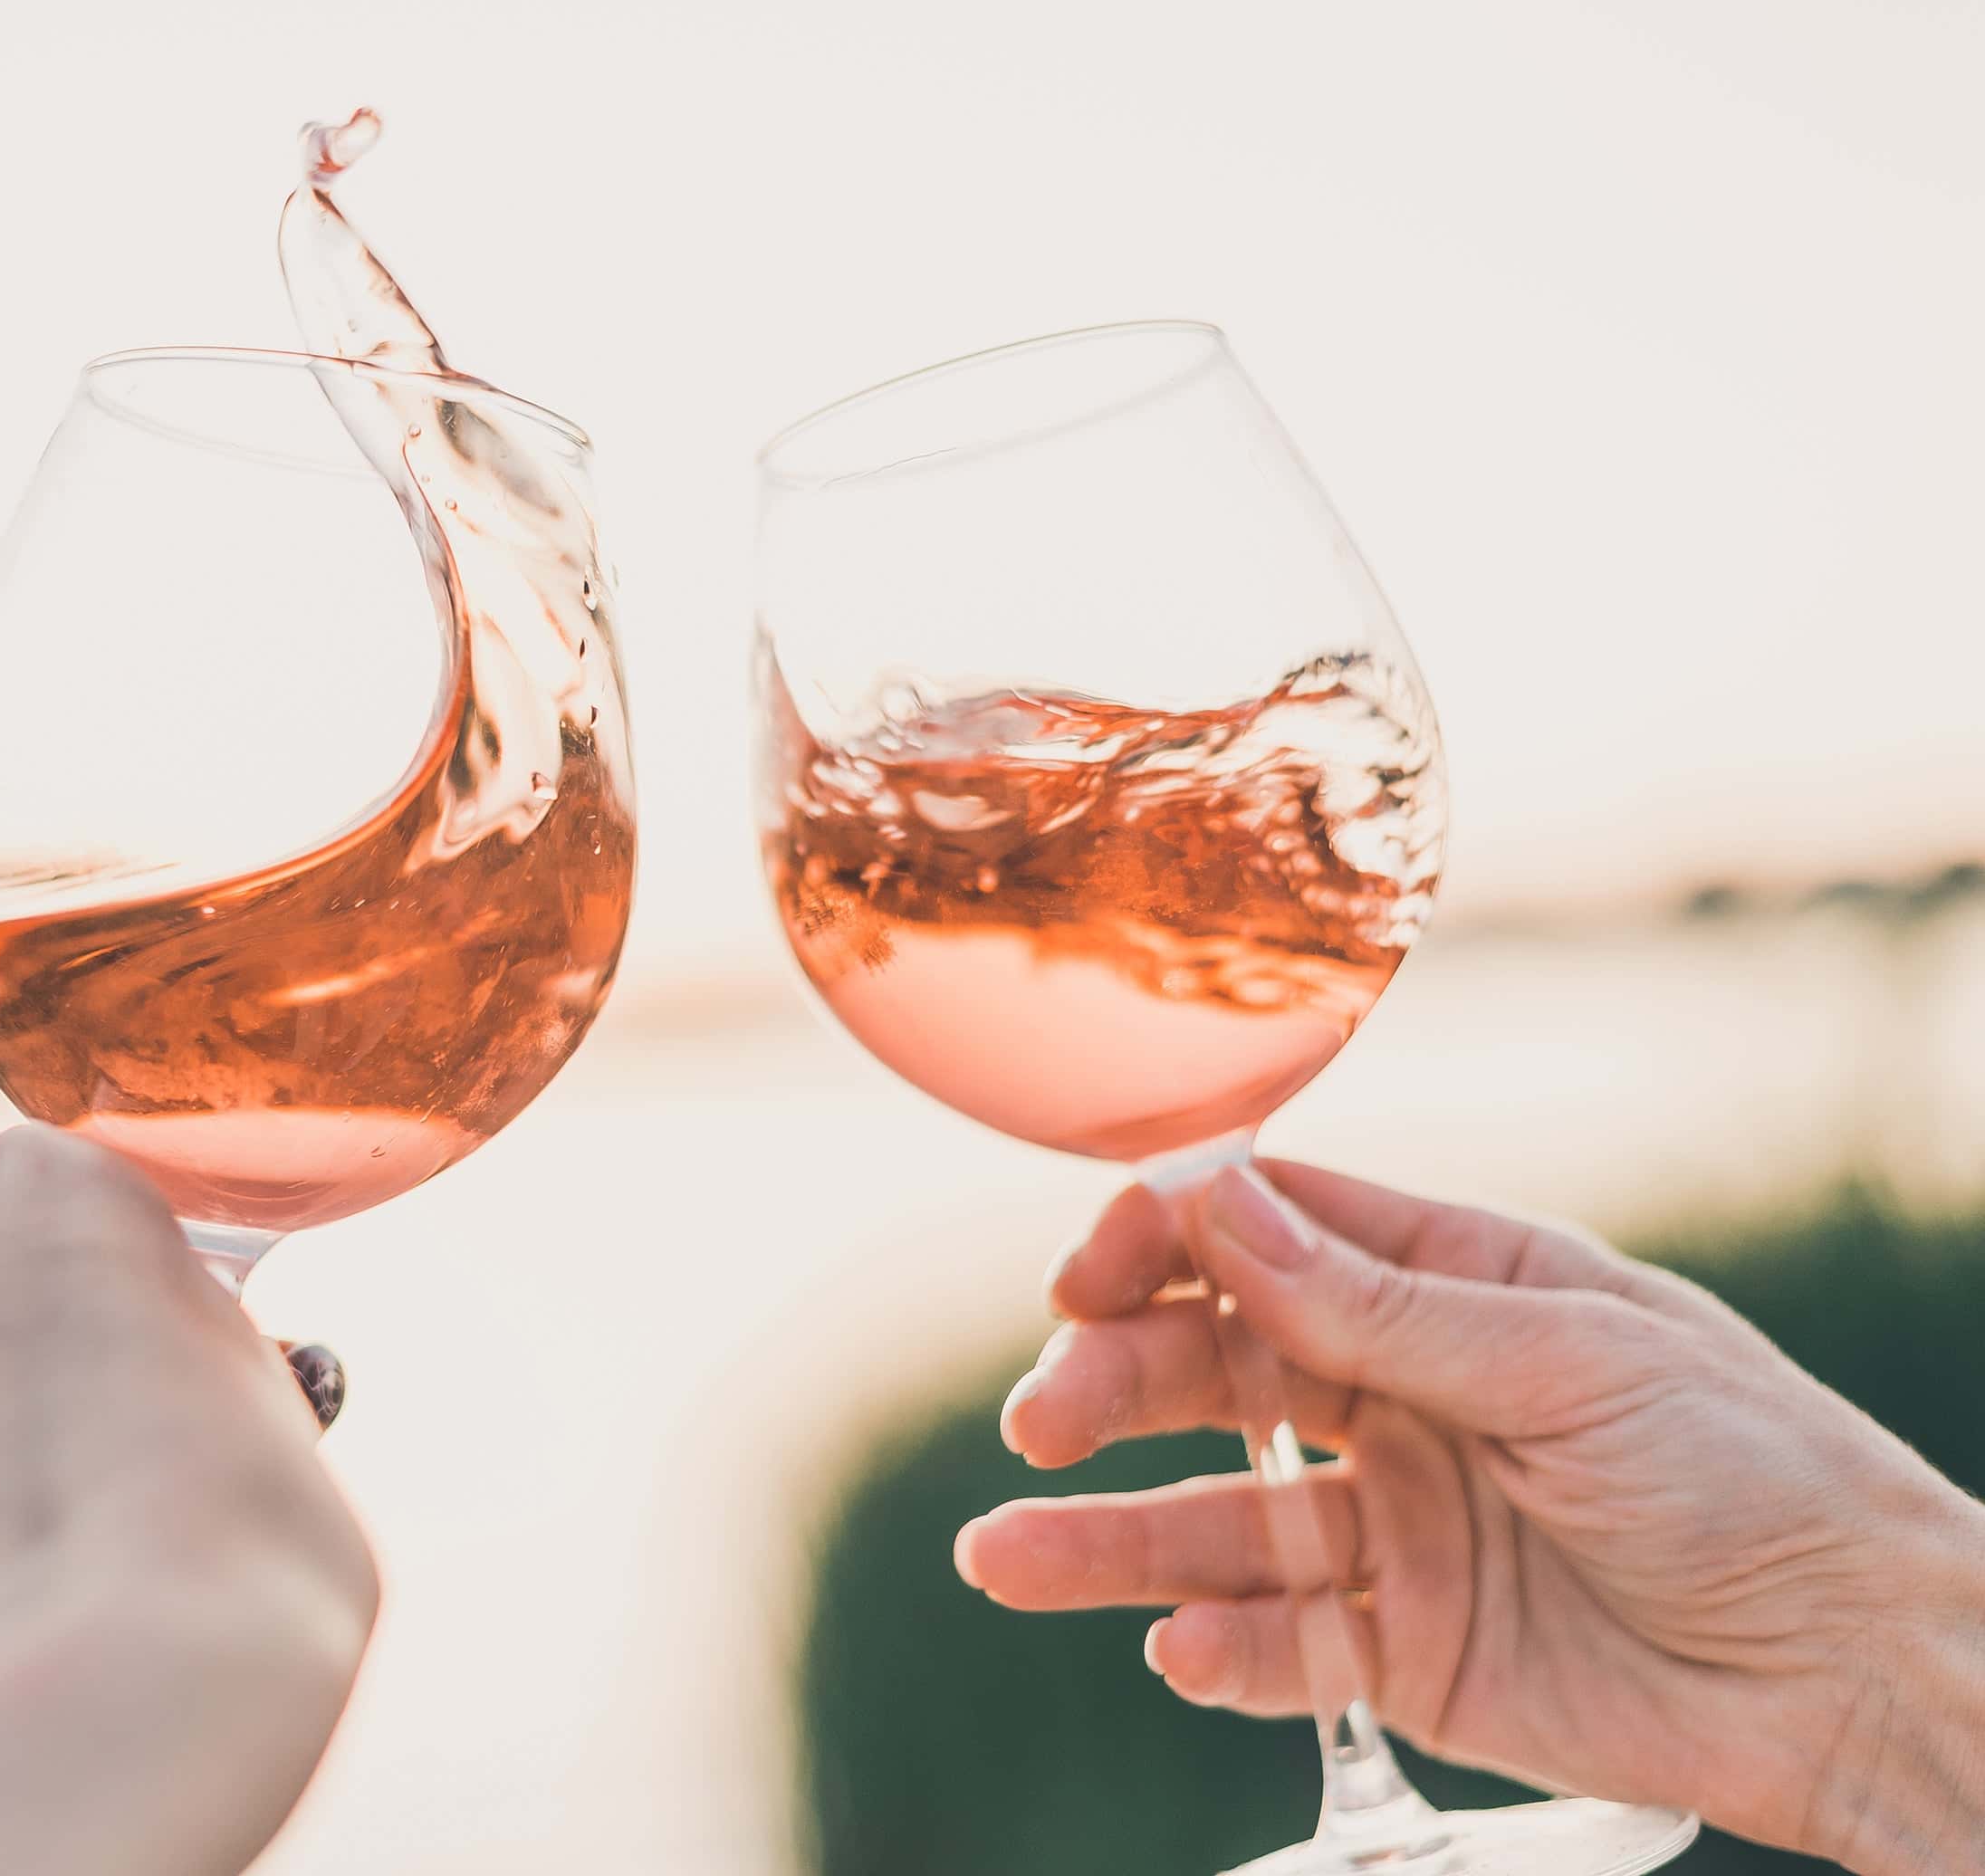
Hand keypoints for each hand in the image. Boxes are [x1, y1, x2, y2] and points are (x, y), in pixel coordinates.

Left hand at [0, 1125, 377, 1875]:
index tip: (172, 1380)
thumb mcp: (263, 1401)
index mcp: (37, 1185)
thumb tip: (158, 1409)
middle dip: (18, 1380)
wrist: (97, 1724)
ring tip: (56, 1588)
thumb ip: (185, 1363)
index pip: (85, 1219)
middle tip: (116, 1482)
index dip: (131, 1310)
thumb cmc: (234, 1548)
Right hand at [954, 1160, 1984, 1871]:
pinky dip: (1222, 1649)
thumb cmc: (1761, 1474)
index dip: (1160, 1242)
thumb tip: (1216, 1198)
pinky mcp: (1413, 1653)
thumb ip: (1376, 1306)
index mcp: (1452, 1287)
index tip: (1080, 1279)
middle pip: (1213, 1374)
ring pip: (1218, 1520)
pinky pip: (1287, 1646)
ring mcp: (1401, 1527)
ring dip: (1110, 1539)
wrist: (1867, 1674)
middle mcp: (1406, 1396)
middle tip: (1043, 1421)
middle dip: (1111, 1387)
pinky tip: (1181, 1650)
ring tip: (1006, 1559)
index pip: (1266, 1232)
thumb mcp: (1568, 1362)